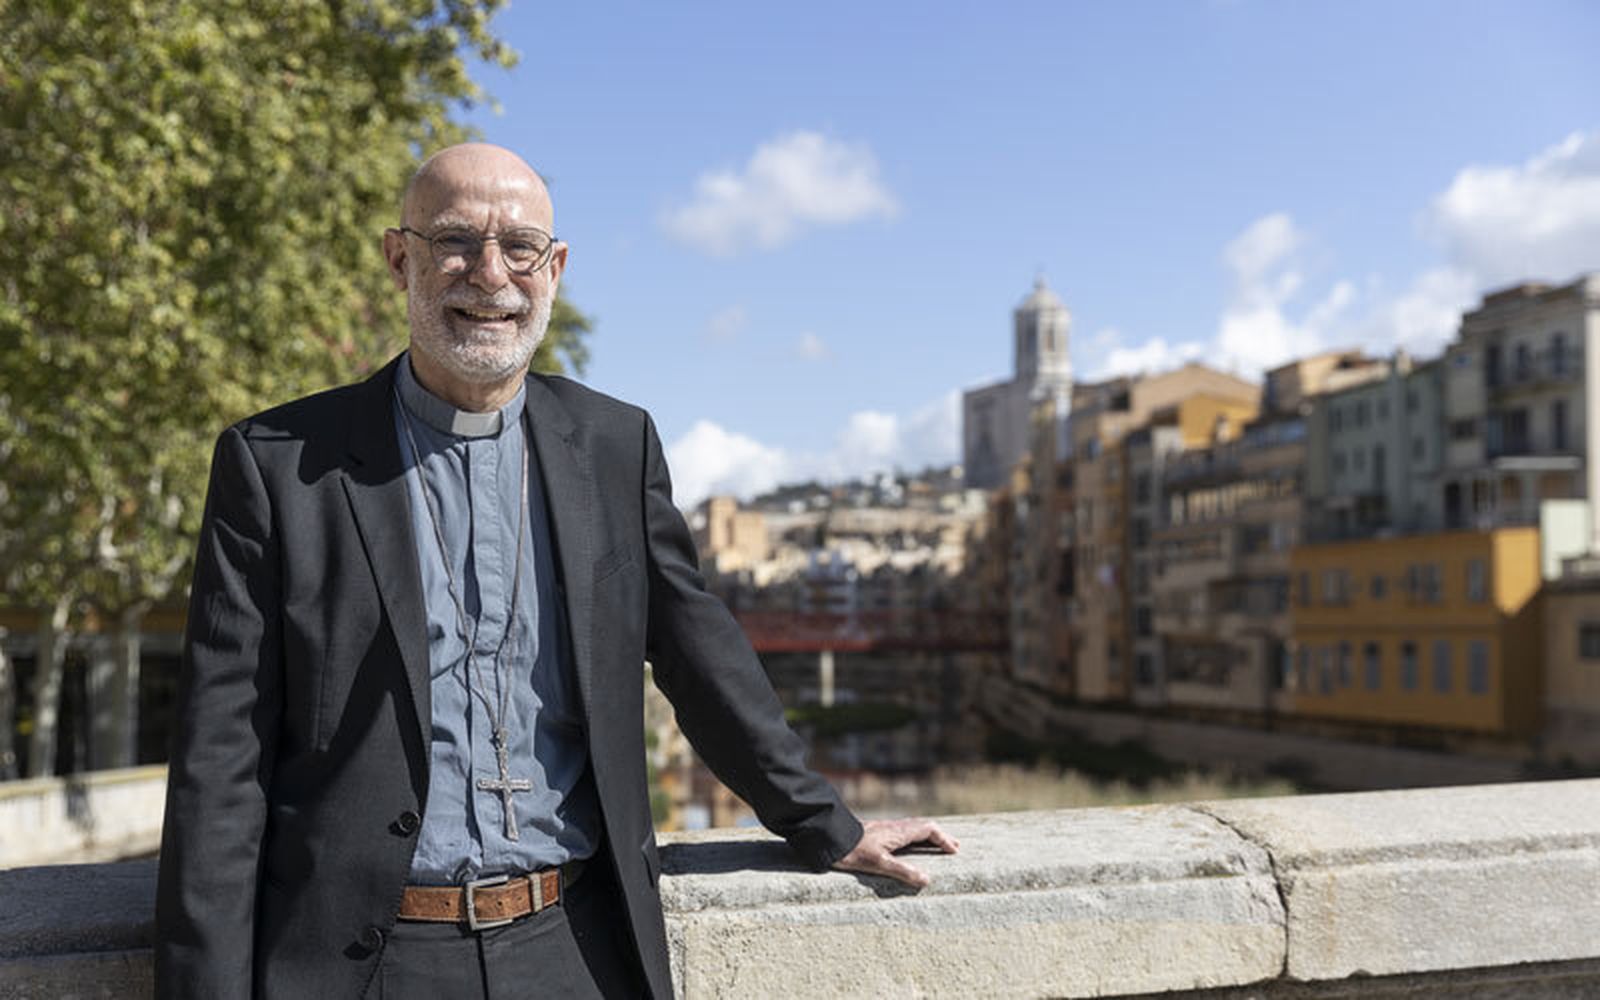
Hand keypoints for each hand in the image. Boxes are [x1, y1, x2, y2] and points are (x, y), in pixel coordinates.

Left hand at [832, 817, 959, 887]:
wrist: (832, 838)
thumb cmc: (854, 851)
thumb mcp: (879, 864)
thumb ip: (903, 871)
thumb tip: (927, 879)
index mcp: (899, 832)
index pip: (929, 829)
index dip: (943, 839)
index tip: (954, 850)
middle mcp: (896, 827)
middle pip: (924, 826)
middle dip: (940, 836)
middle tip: (953, 847)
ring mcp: (887, 829)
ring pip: (914, 828)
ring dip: (929, 836)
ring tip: (937, 846)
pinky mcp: (879, 833)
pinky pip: (905, 832)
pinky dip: (917, 838)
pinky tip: (912, 847)